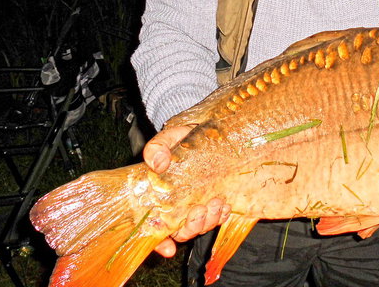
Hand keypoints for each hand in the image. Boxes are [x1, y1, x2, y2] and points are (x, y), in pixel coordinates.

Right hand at [143, 125, 230, 256]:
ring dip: (208, 221)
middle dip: (191, 228)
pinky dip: (220, 216)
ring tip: (216, 202)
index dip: (158, 242)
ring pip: (199, 227)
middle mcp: (176, 205)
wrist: (206, 130)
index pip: (153, 226)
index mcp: (158, 195)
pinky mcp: (213, 200)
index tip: (168, 248)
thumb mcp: (169, 136)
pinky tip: (224, 206)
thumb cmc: (182, 136)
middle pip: (179, 231)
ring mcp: (196, 204)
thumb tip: (157, 164)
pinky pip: (216, 218)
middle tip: (200, 210)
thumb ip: (158, 147)